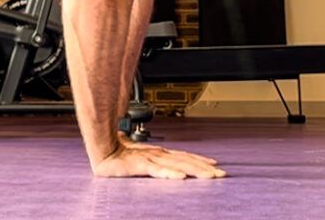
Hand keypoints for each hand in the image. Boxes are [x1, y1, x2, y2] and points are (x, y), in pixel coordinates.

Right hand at [94, 143, 225, 178]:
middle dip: (204, 168)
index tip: (215, 165)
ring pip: (176, 165)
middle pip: (185, 161)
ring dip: (194, 170)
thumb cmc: (120, 153)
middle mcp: (158, 154)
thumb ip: (155, 162)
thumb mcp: (142, 158)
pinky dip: (169, 173)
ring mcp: (150, 159)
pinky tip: (180, 177)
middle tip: (221, 173)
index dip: (200, 160)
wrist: (102, 147)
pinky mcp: (139, 165)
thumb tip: (169, 166)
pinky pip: (156, 171)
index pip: (184, 156)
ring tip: (209, 176)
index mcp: (159, 153)